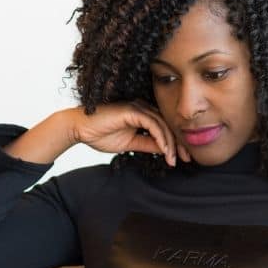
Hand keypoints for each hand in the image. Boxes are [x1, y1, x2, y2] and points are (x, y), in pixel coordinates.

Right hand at [67, 100, 191, 166]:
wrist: (79, 129)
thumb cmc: (100, 134)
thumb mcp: (130, 143)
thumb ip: (147, 145)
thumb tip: (164, 151)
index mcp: (143, 115)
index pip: (165, 127)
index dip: (175, 143)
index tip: (183, 158)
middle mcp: (143, 108)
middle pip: (168, 125)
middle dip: (179, 143)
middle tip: (188, 159)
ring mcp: (137, 107)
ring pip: (162, 124)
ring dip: (171, 143)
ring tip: (174, 159)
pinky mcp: (132, 110)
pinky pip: (152, 124)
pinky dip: (160, 138)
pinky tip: (165, 151)